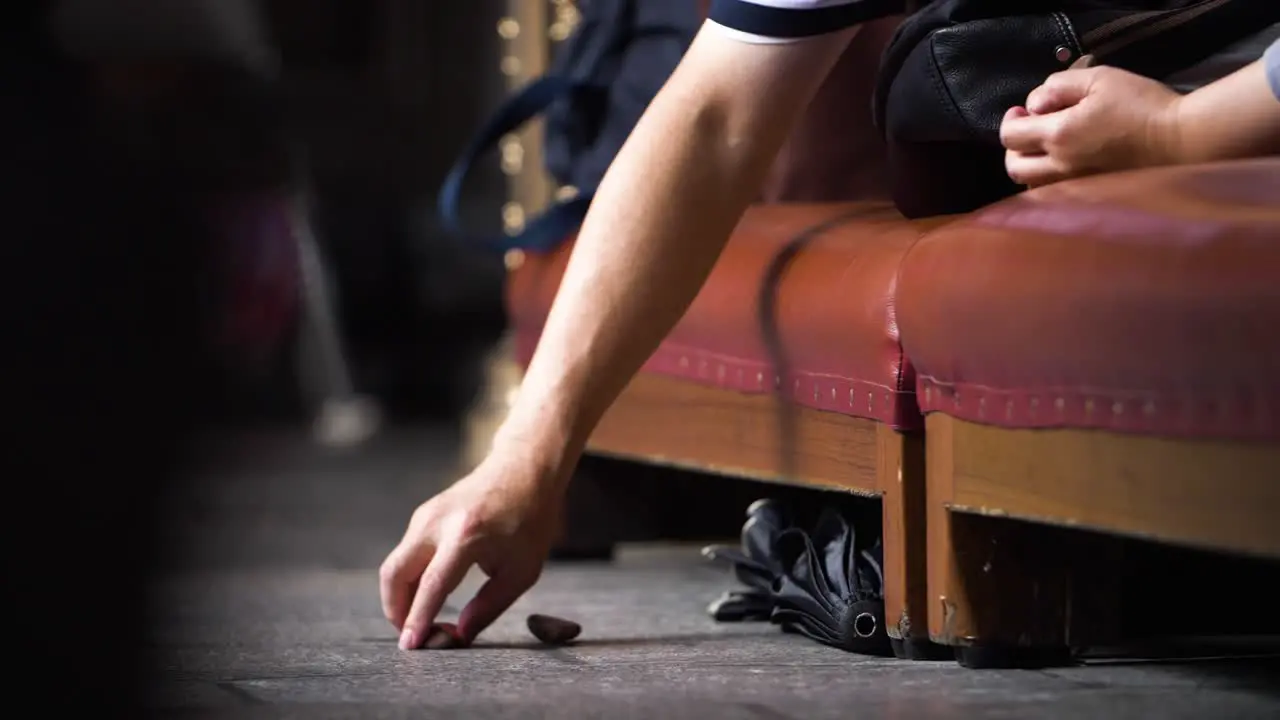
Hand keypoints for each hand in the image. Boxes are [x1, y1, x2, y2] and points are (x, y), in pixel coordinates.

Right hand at [379, 445, 566, 648]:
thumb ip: (489, 606)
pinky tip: (428, 592)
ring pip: (395, 565)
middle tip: (412, 634)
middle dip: (396, 610)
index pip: (432, 584)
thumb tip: (459, 636)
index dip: (418, 618)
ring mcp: (425, 515)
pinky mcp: (422, 515)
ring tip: (423, 618)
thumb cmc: (530, 520)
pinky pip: (405, 553)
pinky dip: (408, 578)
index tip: (410, 645)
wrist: (523, 469)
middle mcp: (438, 523)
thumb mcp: (522, 570)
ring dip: (400, 596)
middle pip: (395, 573)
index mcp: (467, 535)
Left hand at [1000, 64, 1183, 186]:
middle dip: (1014, 147)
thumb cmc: (1142, 105)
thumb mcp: (1100, 79)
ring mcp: (1074, 187)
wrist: (1181, 140)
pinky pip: (1054, 196)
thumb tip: (1034, 104)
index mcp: (1058, 135)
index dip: (1011, 120)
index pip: (1009, 136)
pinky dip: (1049, 182)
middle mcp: (1059, 167)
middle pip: (1013, 167)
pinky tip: (1066, 166)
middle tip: (1030, 129)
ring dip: (1030, 166)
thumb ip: (1059, 86)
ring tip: (1047, 149)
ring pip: (1031, 185)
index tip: (1023, 111)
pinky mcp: (1090, 197)